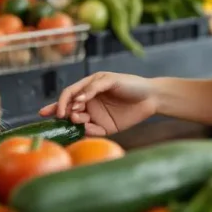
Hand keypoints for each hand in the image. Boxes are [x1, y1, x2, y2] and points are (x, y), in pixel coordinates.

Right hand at [39, 72, 157, 135]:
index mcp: (88, 88)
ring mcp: (96, 116)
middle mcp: (89, 102)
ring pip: (78, 122)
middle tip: (61, 117)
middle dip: (61, 113)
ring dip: (74, 121)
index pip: (69, 94)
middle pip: (69, 109)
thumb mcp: (111, 80)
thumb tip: (77, 99)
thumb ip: (93, 87)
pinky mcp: (105, 128)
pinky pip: (91, 132)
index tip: (59, 110)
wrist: (152, 97)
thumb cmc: (131, 84)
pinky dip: (86, 131)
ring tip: (77, 119)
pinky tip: (86, 128)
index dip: (62, 101)